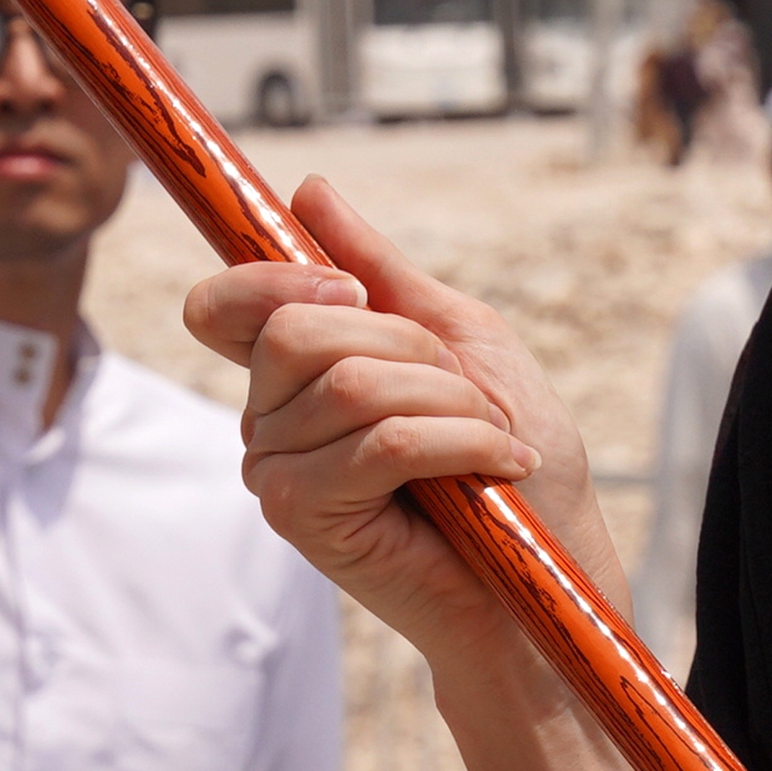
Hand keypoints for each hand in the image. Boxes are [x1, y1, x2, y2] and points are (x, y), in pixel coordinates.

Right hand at [185, 179, 638, 770]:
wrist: (546, 580)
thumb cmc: (514, 467)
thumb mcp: (463, 342)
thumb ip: (383, 272)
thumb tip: (306, 190)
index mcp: (295, 377)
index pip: (225, 304)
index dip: (272, 275)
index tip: (351, 285)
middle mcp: (267, 423)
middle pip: (301, 328)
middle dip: (412, 347)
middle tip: (469, 396)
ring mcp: (276, 472)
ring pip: (351, 382)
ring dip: (453, 404)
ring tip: (492, 443)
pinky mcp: (302, 517)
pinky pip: (380, 438)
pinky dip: (461, 442)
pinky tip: (497, 469)